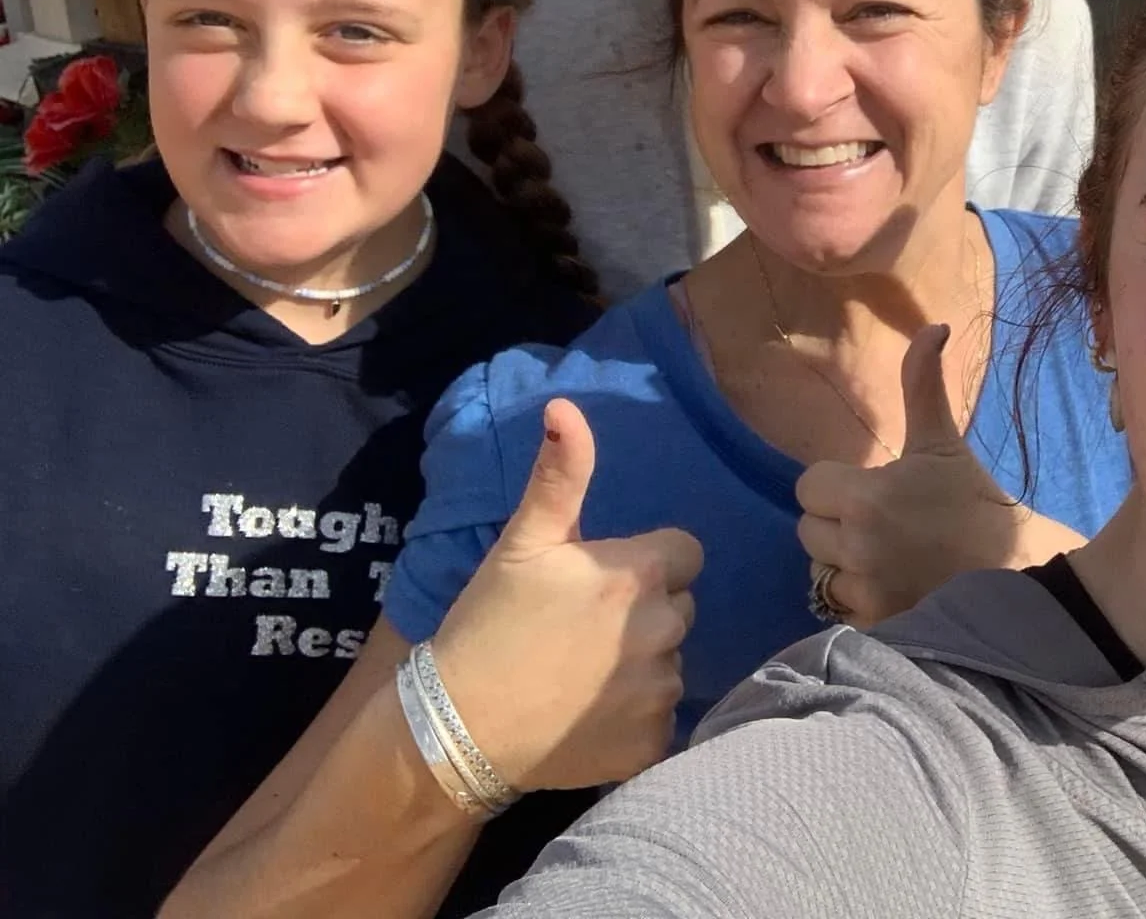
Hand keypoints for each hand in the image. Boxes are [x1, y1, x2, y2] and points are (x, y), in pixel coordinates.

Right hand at [427, 398, 701, 790]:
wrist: (455, 729)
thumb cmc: (488, 625)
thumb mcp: (522, 542)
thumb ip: (559, 476)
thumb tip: (565, 407)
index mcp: (642, 573)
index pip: (684, 553)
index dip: (647, 564)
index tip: (601, 582)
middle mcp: (665, 629)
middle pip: (680, 607)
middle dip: (645, 612)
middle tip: (583, 630)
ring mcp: (663, 690)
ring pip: (672, 661)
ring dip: (642, 664)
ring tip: (581, 675)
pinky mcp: (655, 742)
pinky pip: (663, 718)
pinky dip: (636, 717)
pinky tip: (590, 716)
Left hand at [795, 325, 1079, 626]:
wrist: (1018, 571)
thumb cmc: (976, 502)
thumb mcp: (943, 442)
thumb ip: (923, 384)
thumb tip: (933, 326)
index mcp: (866, 498)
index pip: (809, 485)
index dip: (836, 484)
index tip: (872, 486)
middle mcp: (855, 548)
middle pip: (807, 530)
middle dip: (836, 523)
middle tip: (880, 520)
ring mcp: (864, 593)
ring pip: (821, 571)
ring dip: (844, 563)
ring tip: (886, 555)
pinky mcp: (874, 626)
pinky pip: (841, 607)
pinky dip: (860, 599)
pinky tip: (894, 586)